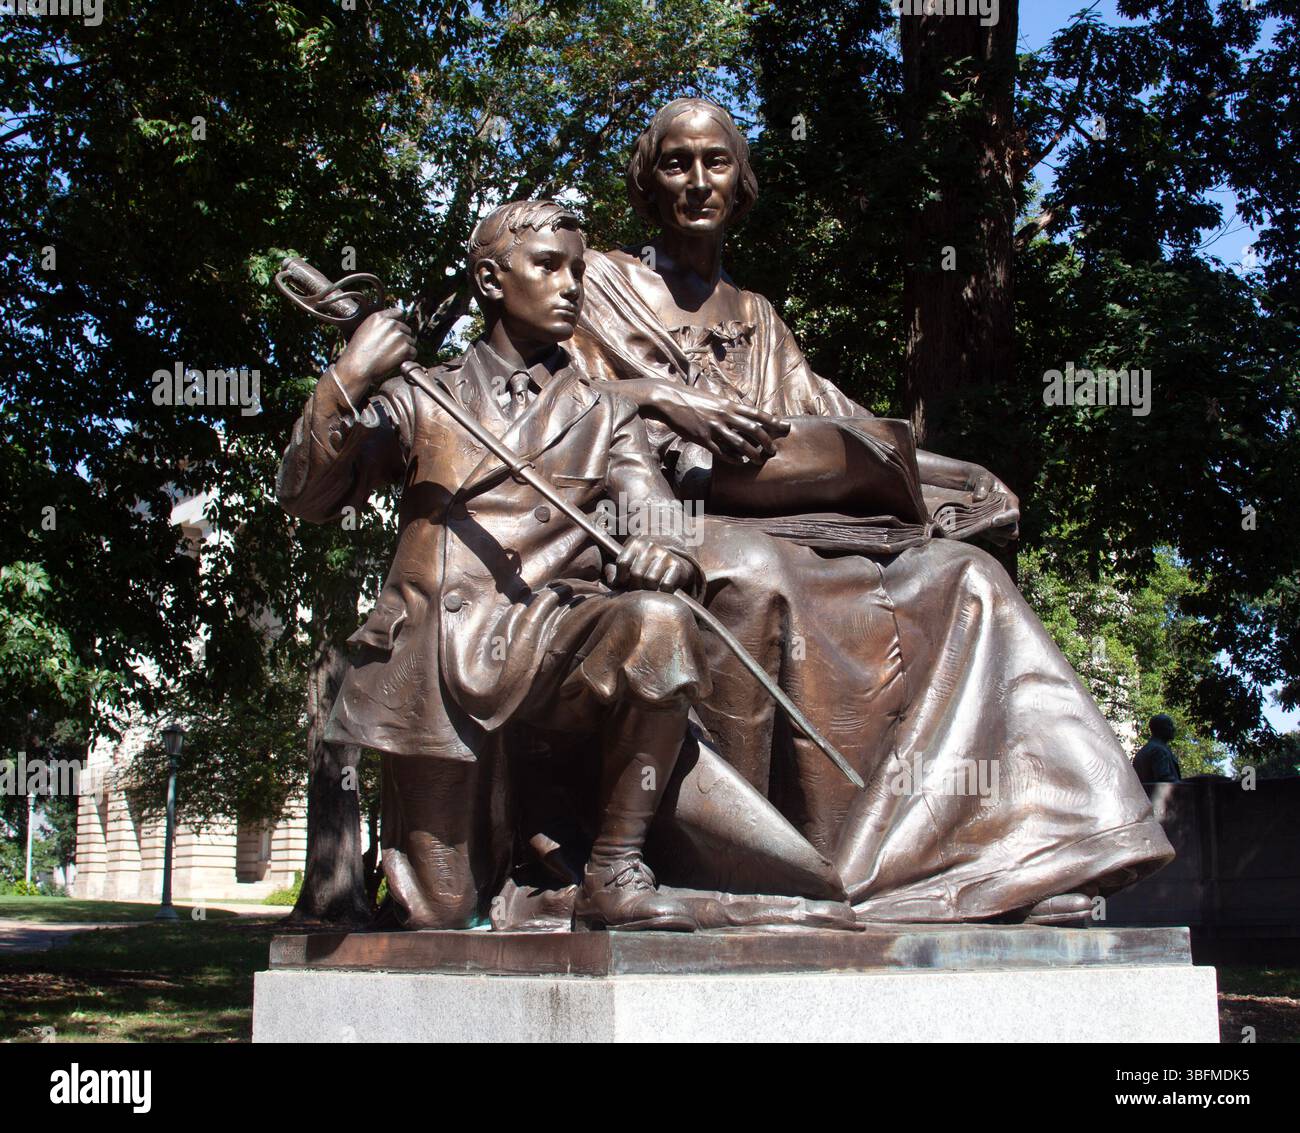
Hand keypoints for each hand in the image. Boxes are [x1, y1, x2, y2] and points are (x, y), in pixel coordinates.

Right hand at [333, 309, 415, 395]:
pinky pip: (413, 352)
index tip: (398, 330)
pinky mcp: (405, 348)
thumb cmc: (358, 352)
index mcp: (379, 317)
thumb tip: (391, 325)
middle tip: (391, 349)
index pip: (398, 312)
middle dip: (402, 339)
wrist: (357, 367)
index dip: (399, 322)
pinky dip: (408, 358)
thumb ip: (379, 324)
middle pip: (406, 329)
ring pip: (411, 341)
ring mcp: (399, 335)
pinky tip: (396, 361)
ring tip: (391, 356)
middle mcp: (391, 324)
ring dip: (405, 349)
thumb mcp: (364, 330)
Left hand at [607, 535, 696, 592]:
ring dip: (649, 590)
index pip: (622, 562)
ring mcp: (664, 555)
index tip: (624, 583)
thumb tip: (610, 578)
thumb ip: (617, 572)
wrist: (676, 558)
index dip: (621, 577)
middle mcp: (650, 546)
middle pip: (636, 573)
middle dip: (635, 586)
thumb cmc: (647, 565)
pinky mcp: (676, 565)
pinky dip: (662, 591)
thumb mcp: (631, 563)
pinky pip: (666, 585)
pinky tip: (661, 590)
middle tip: (638, 590)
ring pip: (650, 580)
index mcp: (636, 544)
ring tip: (649, 591)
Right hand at [651, 383, 789, 464]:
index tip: (784, 427)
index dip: (772, 421)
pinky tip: (739, 463)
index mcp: (728, 404)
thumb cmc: (692, 399)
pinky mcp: (702, 438)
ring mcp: (714, 427)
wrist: (670, 399)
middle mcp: (724, 415)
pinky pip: (721, 451)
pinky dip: (732, 458)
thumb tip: (741, 417)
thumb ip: (728, 409)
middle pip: (753, 429)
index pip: (756, 412)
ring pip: (739, 443)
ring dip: (752, 453)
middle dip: (766, 441)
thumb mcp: (714, 400)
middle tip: (773, 450)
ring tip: (759, 461)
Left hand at [966, 465, 1019, 542]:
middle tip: (985, 526)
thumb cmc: (980, 480)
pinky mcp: (992, 530)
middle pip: (1013, 532)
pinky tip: (976, 531)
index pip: (1014, 515)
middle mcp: (1008, 515)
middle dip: (1000, 532)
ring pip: (1004, 539)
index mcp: (1011, 502)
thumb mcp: (982, 478)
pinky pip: (996, 541)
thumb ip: (982, 486)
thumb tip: (979, 498)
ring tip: (980, 528)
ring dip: (994, 537)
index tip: (992, 521)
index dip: (1005, 520)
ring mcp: (1001, 525)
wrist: (971, 486)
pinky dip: (988, 539)